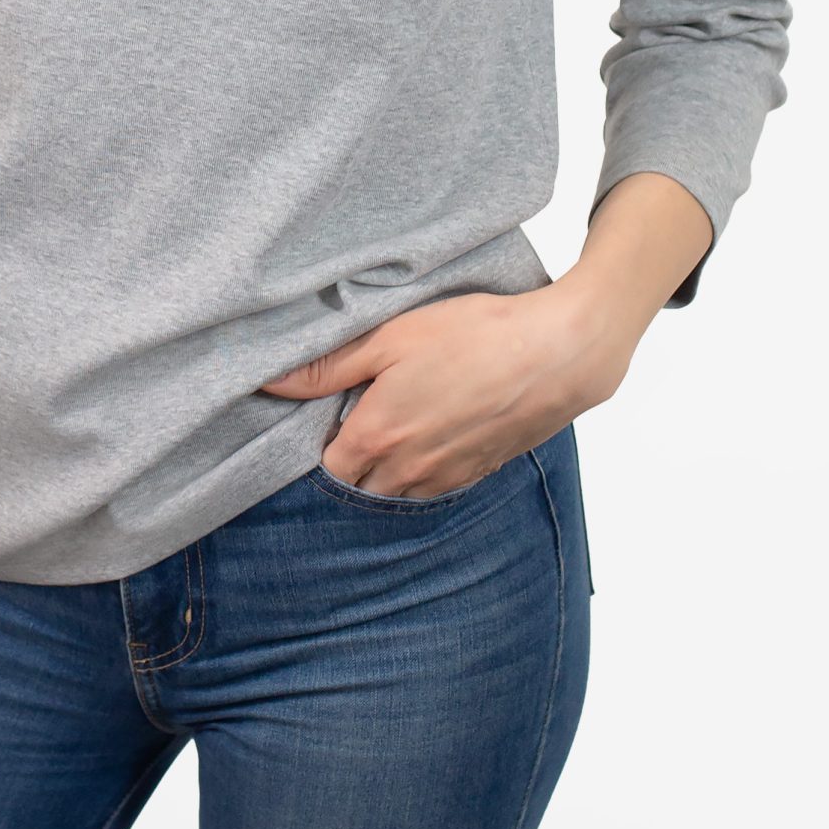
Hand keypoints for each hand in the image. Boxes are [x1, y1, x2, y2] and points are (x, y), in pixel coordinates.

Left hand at [258, 281, 623, 499]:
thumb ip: (329, 365)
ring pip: (397, 493)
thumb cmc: (474, 336)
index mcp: (377, 436)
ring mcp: (445, 477)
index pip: (326, 468)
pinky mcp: (477, 475)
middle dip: (352, 462)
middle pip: (359, 487)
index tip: (331, 413)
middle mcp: (407, 470)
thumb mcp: (391, 337)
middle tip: (361, 418)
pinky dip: (424, 471)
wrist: (556, 354)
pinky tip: (434, 431)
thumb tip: (271, 382)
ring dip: (388, 471)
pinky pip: (434, 488)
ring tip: (399, 424)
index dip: (323, 441)